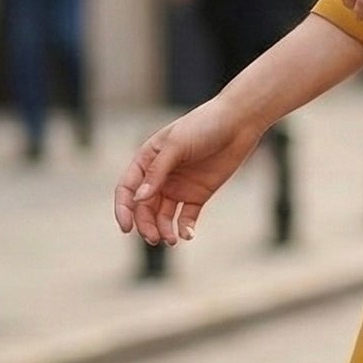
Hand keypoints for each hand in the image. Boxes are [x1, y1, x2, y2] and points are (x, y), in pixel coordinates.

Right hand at [113, 97, 265, 245]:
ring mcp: (178, 187)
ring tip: (172, 240)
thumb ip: (157, 171)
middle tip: (155, 238)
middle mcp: (160, 176)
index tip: (127, 228)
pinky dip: (184, 228)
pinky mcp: (198, 195)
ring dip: (163, 230)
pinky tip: (187, 234)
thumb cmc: (204, 125)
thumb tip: (138, 199)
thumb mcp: (177, 145)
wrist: (239, 122)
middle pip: (144, 207)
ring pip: (163, 216)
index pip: (127, 189)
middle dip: (146, 225)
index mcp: (147, 160)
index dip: (123, 209)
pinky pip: (186, 217)